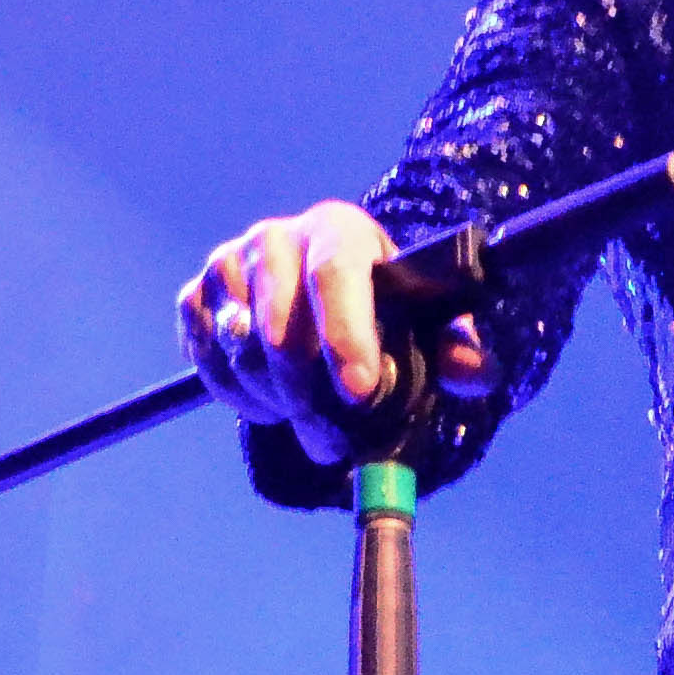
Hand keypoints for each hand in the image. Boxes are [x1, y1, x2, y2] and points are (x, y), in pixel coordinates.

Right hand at [176, 201, 492, 465]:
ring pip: (239, 347)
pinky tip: (268, 405)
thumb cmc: (383, 306)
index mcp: (338, 231)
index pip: (334, 275)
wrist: (327, 292)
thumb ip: (454, 347)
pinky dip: (234, 394)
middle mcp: (275, 237)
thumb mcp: (426, 322)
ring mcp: (228, 266)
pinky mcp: (196, 298)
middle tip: (331, 443)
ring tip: (305, 419)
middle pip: (280, 323)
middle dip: (307, 394)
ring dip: (273, 400)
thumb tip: (477, 373)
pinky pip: (205, 359)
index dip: (346, 336)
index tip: (360, 393)